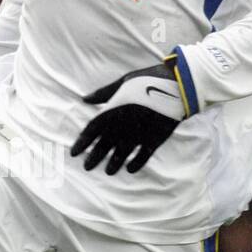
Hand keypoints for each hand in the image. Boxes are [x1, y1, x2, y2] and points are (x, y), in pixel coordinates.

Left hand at [70, 62, 184, 174]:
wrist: (177, 84)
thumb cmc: (148, 79)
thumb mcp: (123, 82)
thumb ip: (103, 93)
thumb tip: (85, 99)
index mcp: (114, 110)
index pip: (92, 130)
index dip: (82, 143)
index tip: (74, 153)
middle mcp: (124, 125)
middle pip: (104, 145)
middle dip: (94, 157)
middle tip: (87, 167)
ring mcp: (139, 134)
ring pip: (122, 154)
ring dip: (113, 164)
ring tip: (108, 172)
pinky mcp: (155, 139)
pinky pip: (143, 156)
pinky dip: (136, 164)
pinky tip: (130, 170)